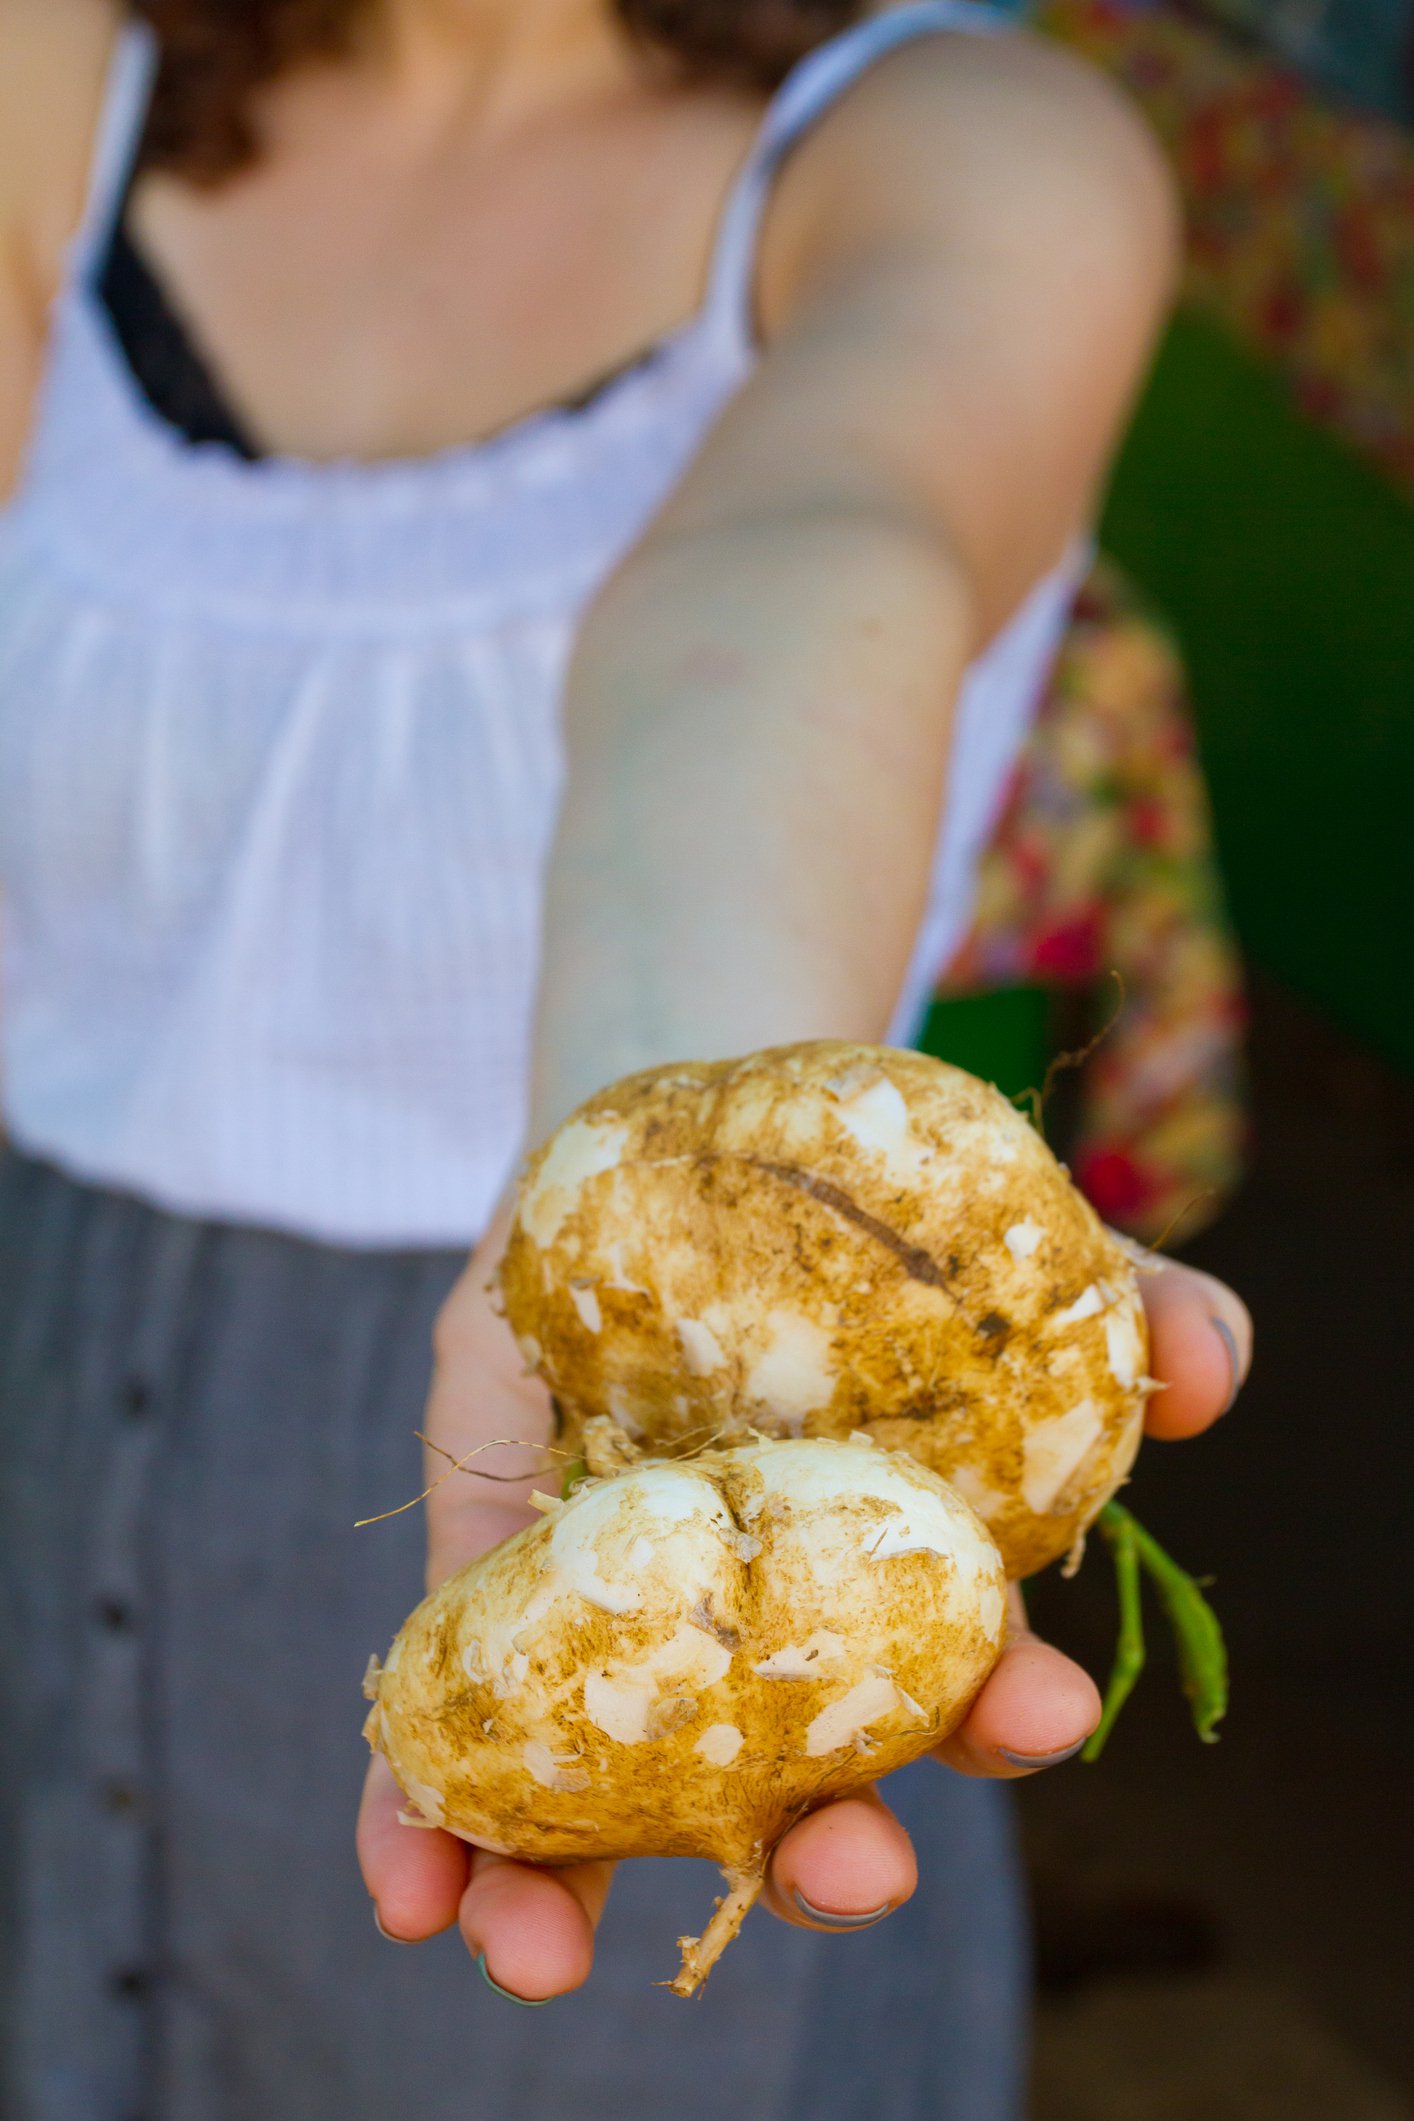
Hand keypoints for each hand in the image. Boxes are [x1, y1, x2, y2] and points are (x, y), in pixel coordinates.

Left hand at [358, 1222, 1250, 2000]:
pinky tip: (404, 1888)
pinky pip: (444, 1717)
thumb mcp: (993, 1241)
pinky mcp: (487, 1572)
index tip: (1045, 1706)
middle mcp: (755, 1640)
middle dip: (823, 1850)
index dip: (999, 1717)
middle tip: (854, 1861)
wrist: (674, 1140)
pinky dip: (418, 1815)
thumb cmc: (856, 1220)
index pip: (953, 1691)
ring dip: (565, 1898)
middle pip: (790, 1789)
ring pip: (598, 1806)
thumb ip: (1114, 1296)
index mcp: (889, 1586)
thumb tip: (1205, 1365)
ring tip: (538, 1956)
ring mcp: (615, 1620)